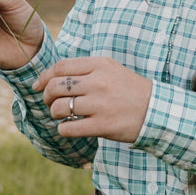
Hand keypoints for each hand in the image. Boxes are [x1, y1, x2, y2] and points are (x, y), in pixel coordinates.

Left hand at [34, 57, 151, 143]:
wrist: (156, 111)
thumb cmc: (130, 90)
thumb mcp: (111, 70)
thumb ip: (85, 70)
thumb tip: (52, 77)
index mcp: (100, 65)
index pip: (61, 67)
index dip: (44, 77)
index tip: (38, 86)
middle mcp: (99, 82)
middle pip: (56, 86)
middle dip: (47, 96)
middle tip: (50, 103)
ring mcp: (100, 104)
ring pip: (59, 108)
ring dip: (54, 113)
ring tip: (61, 116)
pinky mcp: (102, 125)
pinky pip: (69, 128)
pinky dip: (63, 129)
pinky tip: (69, 128)